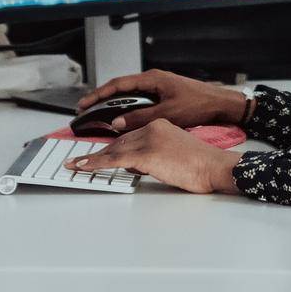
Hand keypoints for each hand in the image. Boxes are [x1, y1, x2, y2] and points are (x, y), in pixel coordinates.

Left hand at [65, 119, 241, 193]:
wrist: (214, 167)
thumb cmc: (201, 166)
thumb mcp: (174, 155)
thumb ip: (153, 155)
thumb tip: (134, 163)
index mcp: (161, 124)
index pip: (130, 136)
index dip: (112, 148)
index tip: (97, 154)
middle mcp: (153, 127)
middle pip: (120, 142)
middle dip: (99, 154)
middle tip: (79, 162)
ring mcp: (149, 139)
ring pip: (114, 150)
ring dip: (92, 159)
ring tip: (76, 165)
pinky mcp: (147, 153)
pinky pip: (115, 159)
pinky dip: (95, 162)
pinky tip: (83, 166)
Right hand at [75, 68, 246, 132]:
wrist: (221, 103)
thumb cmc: (198, 104)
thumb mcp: (167, 113)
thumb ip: (141, 117)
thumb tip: (117, 122)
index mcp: (152, 78)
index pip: (118, 84)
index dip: (98, 94)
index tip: (84, 103)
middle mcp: (154, 79)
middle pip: (121, 87)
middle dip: (102, 98)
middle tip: (86, 109)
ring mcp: (159, 86)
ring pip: (130, 94)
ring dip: (115, 104)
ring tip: (100, 115)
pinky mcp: (164, 95)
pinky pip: (140, 99)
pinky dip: (128, 107)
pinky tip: (124, 118)